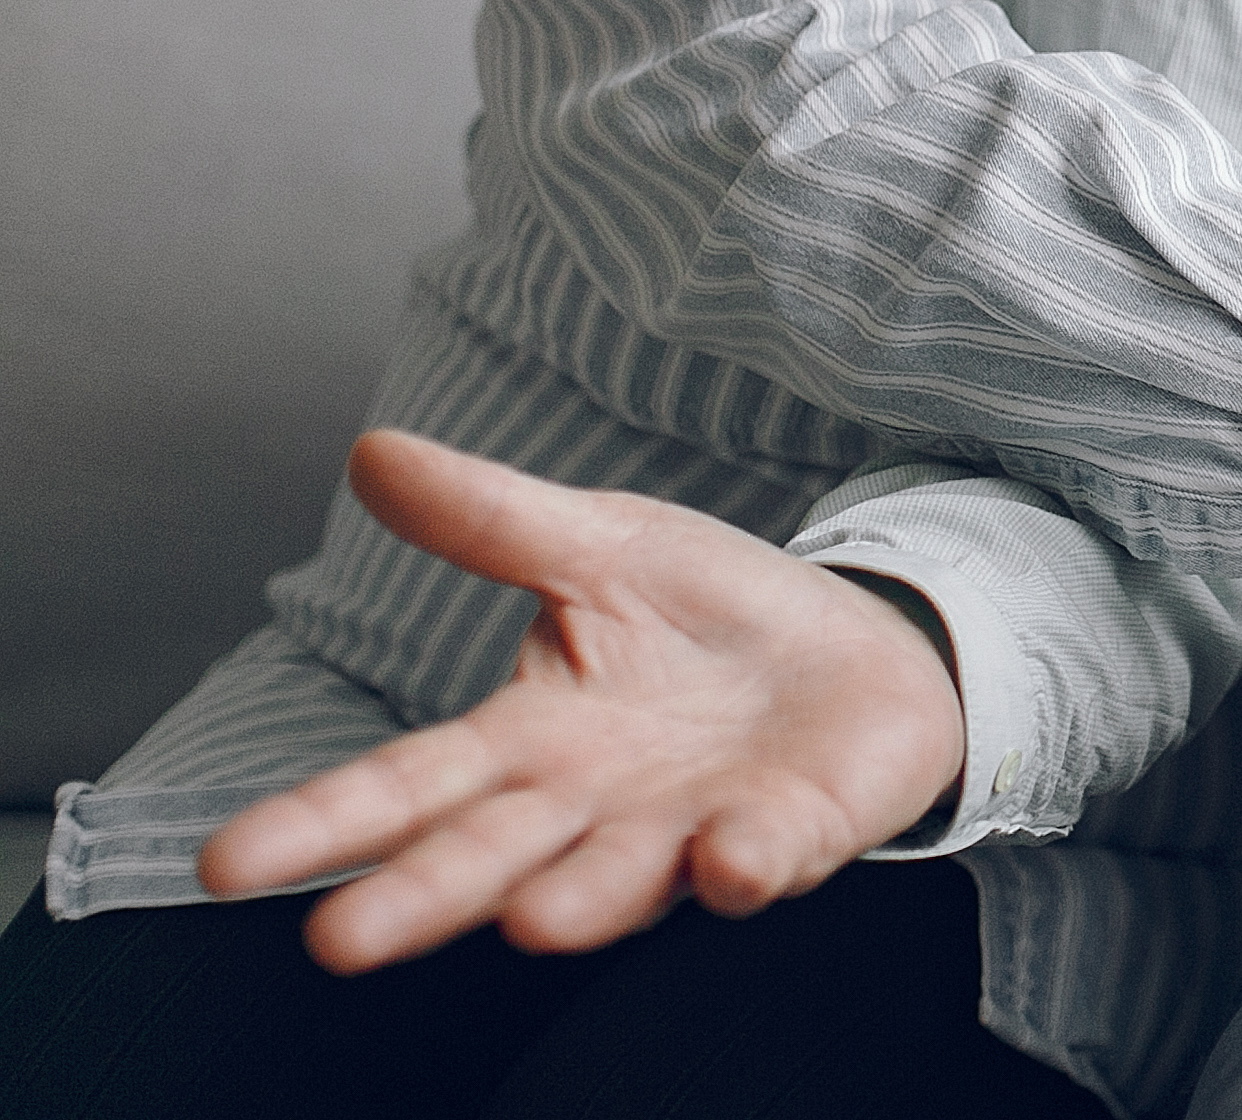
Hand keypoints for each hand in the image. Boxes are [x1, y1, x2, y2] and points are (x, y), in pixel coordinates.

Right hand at [197, 431, 964, 971]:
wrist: (860, 647)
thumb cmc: (710, 616)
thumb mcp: (607, 548)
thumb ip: (494, 521)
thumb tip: (370, 451)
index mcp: (532, 740)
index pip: (411, 783)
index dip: (323, 821)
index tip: (229, 862)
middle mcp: (594, 809)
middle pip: (491, 857)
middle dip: (422, 897)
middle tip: (341, 942)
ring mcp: (688, 833)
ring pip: (621, 882)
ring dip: (581, 901)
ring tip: (532, 922)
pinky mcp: (792, 837)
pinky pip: (764, 860)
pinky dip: (745, 863)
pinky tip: (727, 857)